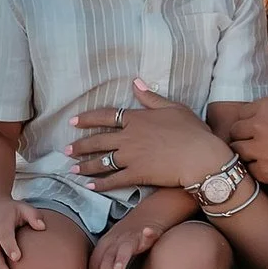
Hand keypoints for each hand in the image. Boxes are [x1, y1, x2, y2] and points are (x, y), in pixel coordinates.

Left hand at [69, 83, 230, 194]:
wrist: (200, 156)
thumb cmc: (192, 130)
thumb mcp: (174, 107)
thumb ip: (151, 97)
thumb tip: (135, 82)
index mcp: (137, 118)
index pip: (105, 116)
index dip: (87, 119)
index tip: (73, 122)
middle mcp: (129, 137)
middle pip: (98, 141)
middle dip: (80, 146)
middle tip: (67, 150)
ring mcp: (131, 157)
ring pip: (102, 161)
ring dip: (85, 166)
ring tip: (73, 169)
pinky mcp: (137, 175)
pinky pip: (114, 180)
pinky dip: (100, 184)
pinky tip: (90, 186)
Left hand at [87, 211, 160, 268]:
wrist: (145, 215)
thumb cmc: (125, 238)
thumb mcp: (111, 250)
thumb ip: (103, 268)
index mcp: (106, 245)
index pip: (96, 262)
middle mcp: (116, 240)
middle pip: (107, 258)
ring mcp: (131, 236)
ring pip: (125, 247)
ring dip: (121, 257)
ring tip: (119, 268)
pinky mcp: (147, 232)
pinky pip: (149, 233)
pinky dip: (149, 233)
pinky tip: (149, 232)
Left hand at [224, 96, 267, 193]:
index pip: (243, 113)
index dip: (249, 121)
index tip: (254, 128)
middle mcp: (259, 126)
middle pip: (235, 132)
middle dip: (243, 137)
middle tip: (253, 143)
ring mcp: (259, 150)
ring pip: (238, 152)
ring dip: (247, 154)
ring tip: (259, 157)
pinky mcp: (264, 172)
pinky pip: (250, 170)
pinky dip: (257, 170)